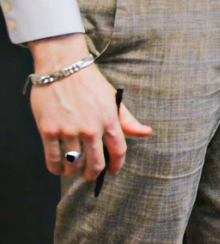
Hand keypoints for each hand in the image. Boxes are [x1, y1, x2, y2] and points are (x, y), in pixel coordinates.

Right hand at [28, 34, 150, 180]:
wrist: (63, 68)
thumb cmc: (91, 83)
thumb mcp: (113, 99)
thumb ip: (127, 120)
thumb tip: (146, 132)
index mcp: (109, 120)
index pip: (118, 151)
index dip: (116, 166)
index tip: (113, 171)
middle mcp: (90, 128)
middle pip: (95, 164)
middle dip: (93, 174)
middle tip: (90, 175)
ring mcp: (68, 131)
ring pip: (73, 164)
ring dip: (74, 172)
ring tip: (74, 170)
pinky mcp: (48, 131)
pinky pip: (52, 159)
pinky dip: (56, 169)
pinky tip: (59, 168)